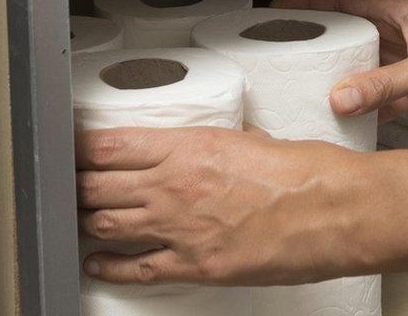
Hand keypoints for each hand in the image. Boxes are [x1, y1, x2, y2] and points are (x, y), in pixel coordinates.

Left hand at [77, 126, 369, 286]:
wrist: (337, 213)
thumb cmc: (310, 174)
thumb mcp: (257, 139)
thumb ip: (220, 144)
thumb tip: (208, 148)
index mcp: (191, 147)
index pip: (109, 146)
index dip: (79, 148)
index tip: (71, 148)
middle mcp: (175, 186)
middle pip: (97, 185)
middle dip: (76, 184)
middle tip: (70, 182)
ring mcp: (180, 230)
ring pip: (106, 224)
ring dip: (88, 220)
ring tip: (81, 216)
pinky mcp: (194, 266)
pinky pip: (134, 268)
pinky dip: (107, 267)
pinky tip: (97, 262)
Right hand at [272, 0, 407, 120]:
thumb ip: (386, 85)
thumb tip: (337, 99)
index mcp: (405, 13)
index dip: (313, 1)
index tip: (279, 8)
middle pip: (356, 34)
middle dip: (324, 43)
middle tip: (286, 56)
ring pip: (372, 67)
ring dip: (347, 78)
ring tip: (309, 91)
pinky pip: (393, 96)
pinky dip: (375, 107)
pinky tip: (355, 121)